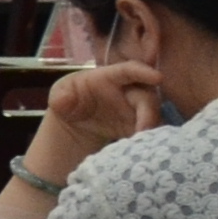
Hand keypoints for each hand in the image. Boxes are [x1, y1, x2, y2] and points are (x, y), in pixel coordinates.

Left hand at [33, 63, 163, 171]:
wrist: (75, 121)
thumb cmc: (70, 98)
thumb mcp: (60, 94)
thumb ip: (60, 96)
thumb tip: (63, 100)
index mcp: (110, 77)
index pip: (130, 70)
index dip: (144, 72)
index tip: (158, 77)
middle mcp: (129, 91)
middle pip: (147, 97)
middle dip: (149, 111)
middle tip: (145, 128)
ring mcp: (136, 109)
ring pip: (152, 116)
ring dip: (151, 128)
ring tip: (143, 141)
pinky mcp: (138, 126)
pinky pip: (149, 131)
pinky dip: (148, 139)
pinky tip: (143, 148)